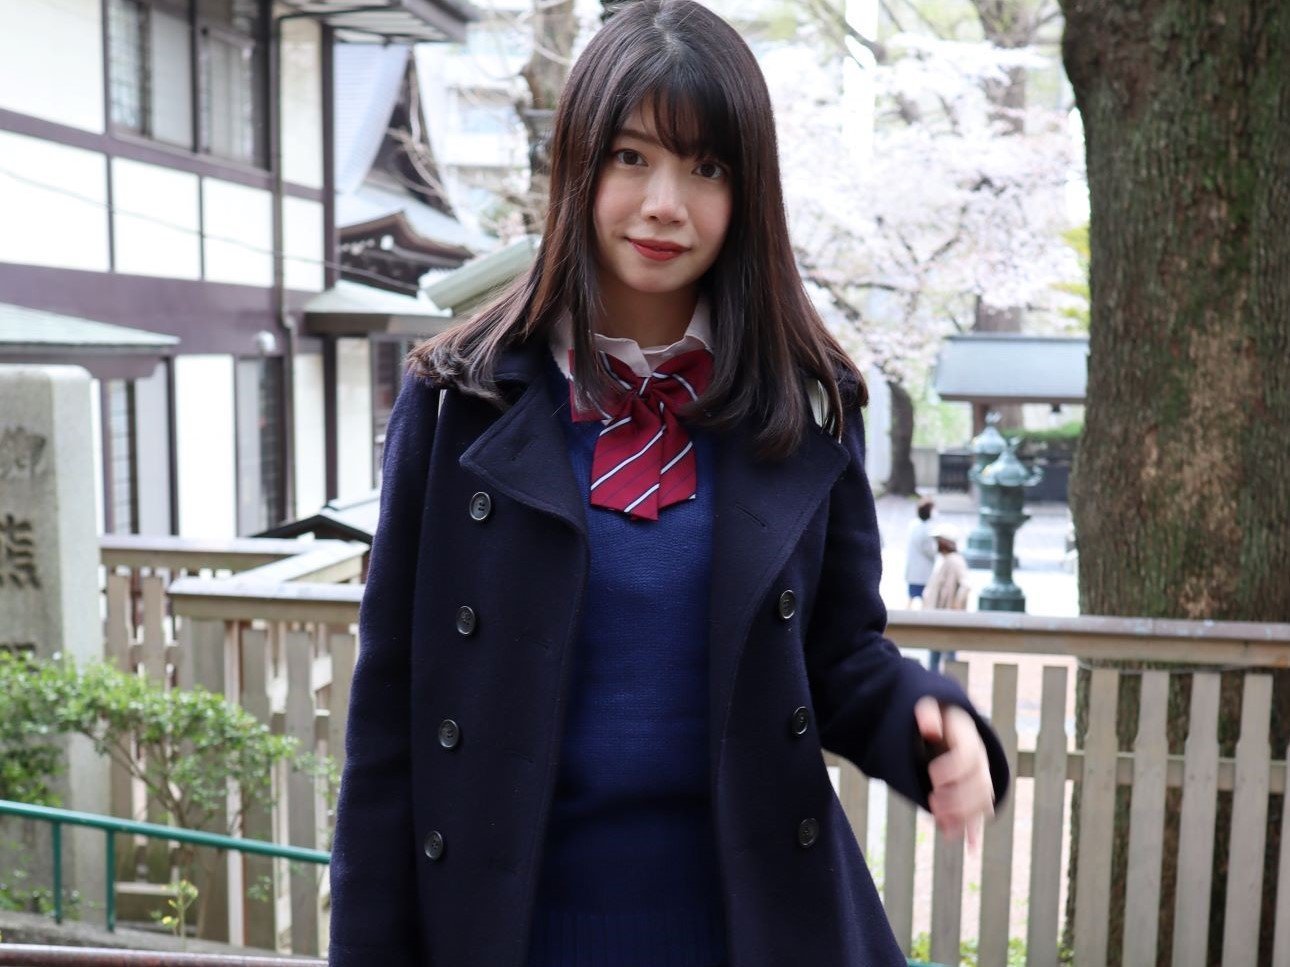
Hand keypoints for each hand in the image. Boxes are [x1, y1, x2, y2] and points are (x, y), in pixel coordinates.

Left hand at [913, 696, 994, 850]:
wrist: (946, 729)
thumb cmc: (935, 718)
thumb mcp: (928, 707)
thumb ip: (927, 714)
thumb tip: (929, 728)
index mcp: (969, 741)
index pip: (969, 757)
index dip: (953, 769)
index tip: (932, 776)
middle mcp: (980, 763)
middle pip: (979, 785)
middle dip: (958, 797)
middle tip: (933, 802)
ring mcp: (979, 782)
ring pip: (981, 803)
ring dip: (963, 815)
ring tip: (940, 822)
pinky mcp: (973, 797)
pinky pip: (978, 817)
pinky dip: (973, 832)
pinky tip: (969, 849)